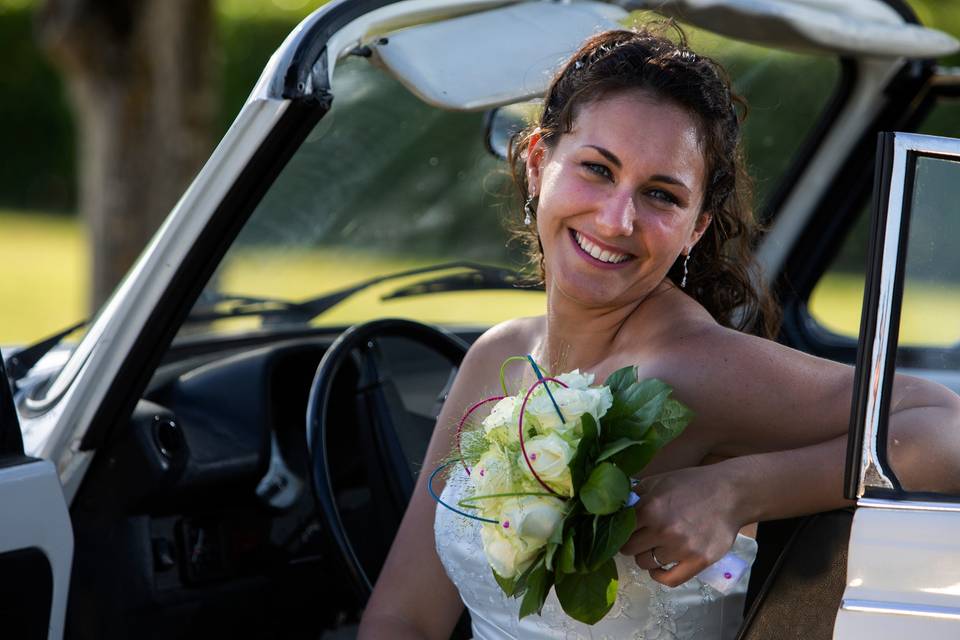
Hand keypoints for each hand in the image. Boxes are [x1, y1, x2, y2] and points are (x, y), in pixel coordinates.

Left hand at [620, 464, 744, 586]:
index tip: (624, 530)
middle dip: (632, 544)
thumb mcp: (659, 481)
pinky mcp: (698, 562)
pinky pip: (669, 580)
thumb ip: (635, 495)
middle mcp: (664, 530)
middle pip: (630, 550)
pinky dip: (659, 576)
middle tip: (641, 538)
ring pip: (647, 564)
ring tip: (655, 547)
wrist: (730, 493)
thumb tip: (614, 509)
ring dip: (647, 557)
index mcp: (650, 508)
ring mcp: (681, 548)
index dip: (621, 530)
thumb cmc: (692, 484)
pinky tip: (658, 568)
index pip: (621, 530)